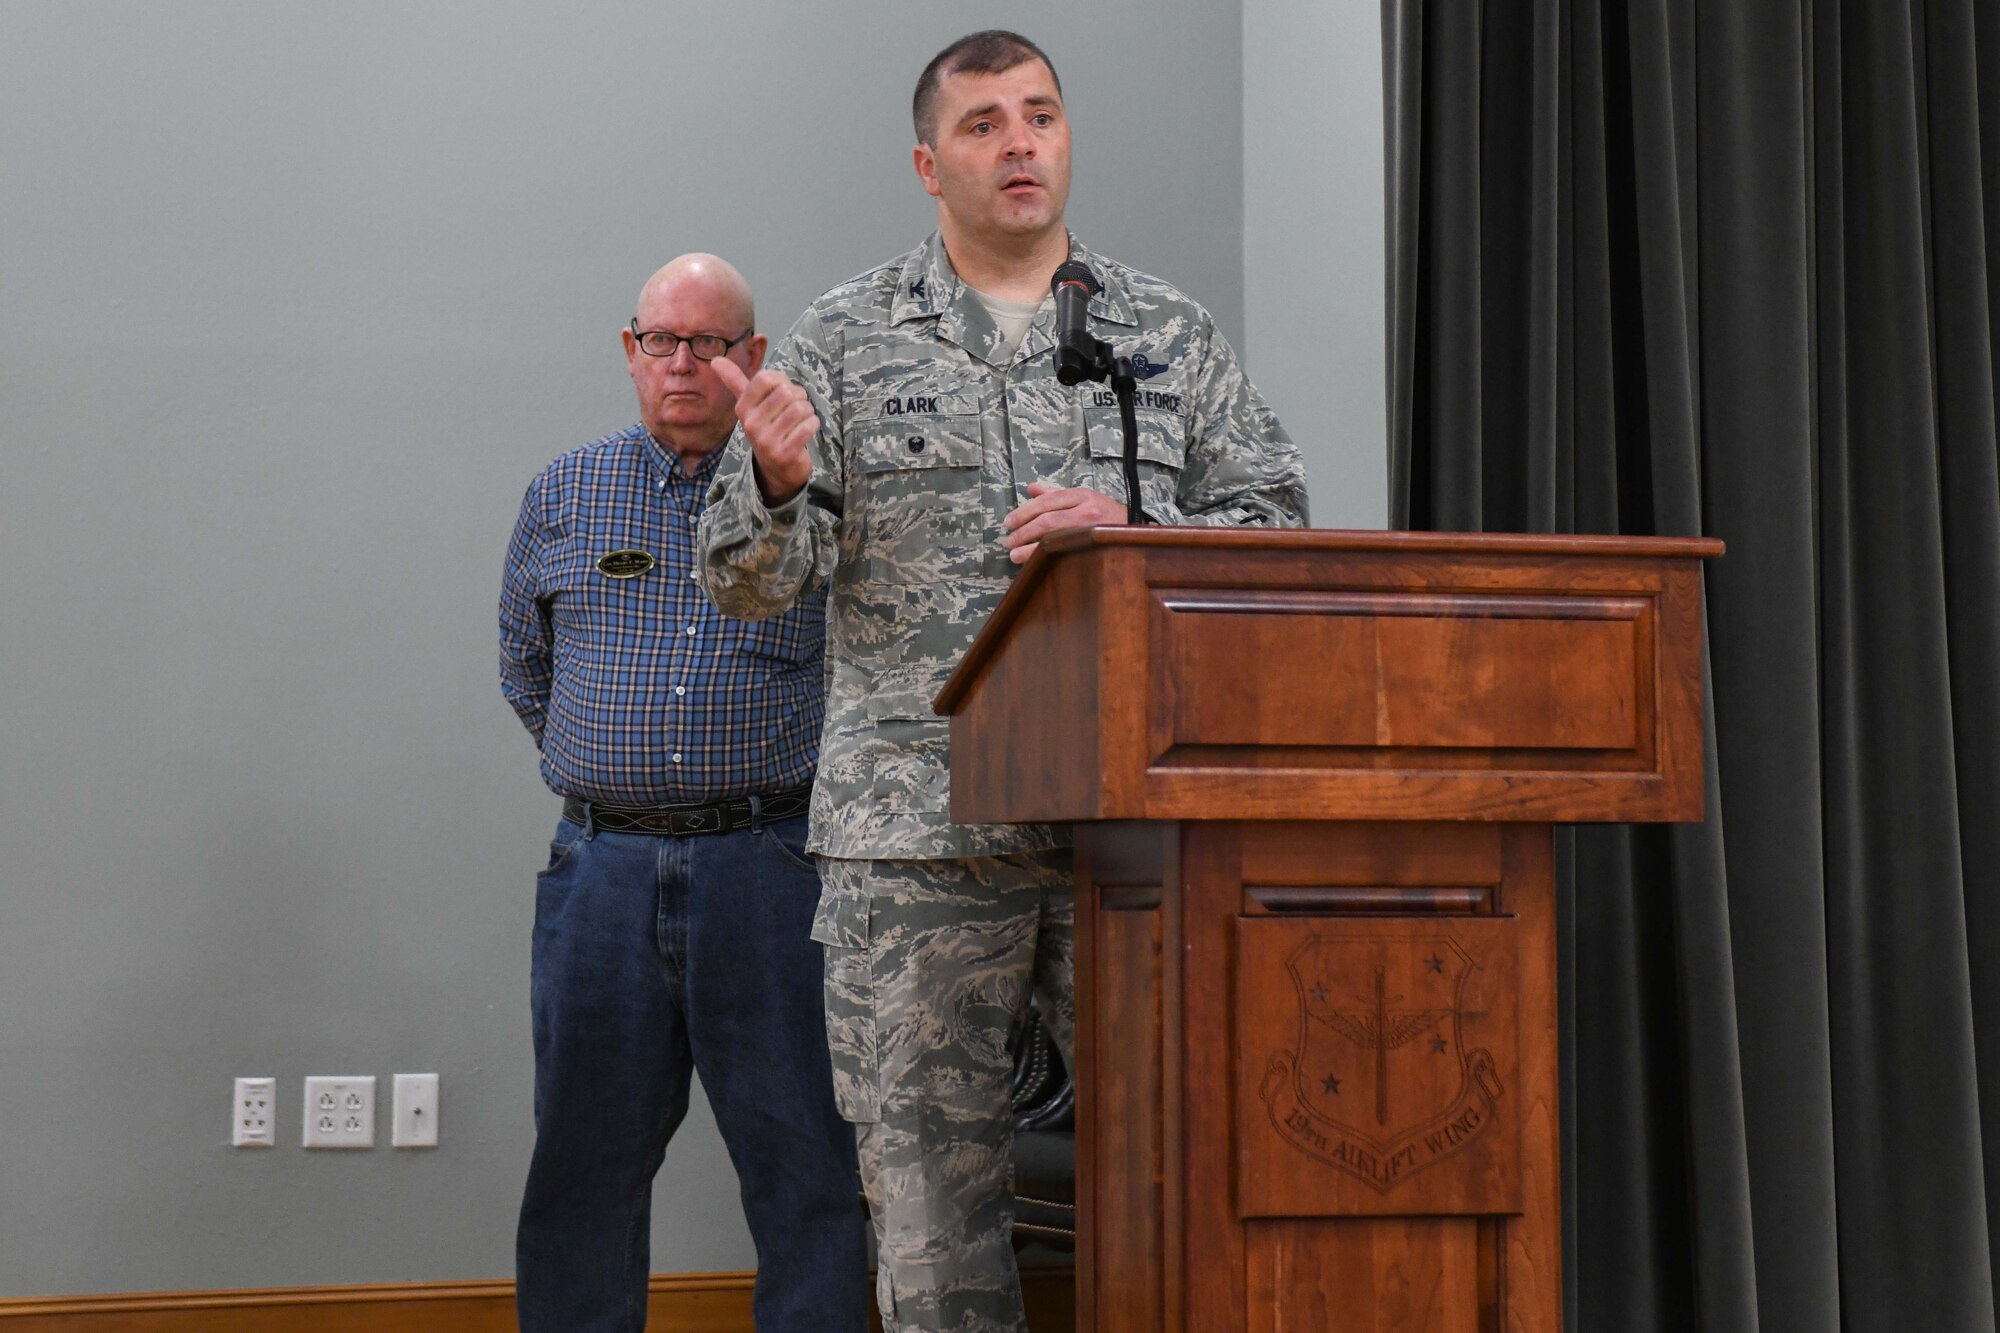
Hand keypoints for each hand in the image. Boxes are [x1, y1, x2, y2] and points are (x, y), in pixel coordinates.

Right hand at [710, 356, 816, 503]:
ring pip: (800, 408)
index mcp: (743, 409)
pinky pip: (808, 426)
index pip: (765, 377)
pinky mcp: (785, 454)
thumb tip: (715, 359)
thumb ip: (735, 382)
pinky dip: (813, 425)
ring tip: (801, 420)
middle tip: (795, 408)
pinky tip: (806, 431)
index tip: (782, 391)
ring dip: (808, 411)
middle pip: (787, 392)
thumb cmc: (766, 429)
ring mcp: (766, 441)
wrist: (777, 470)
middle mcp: (751, 425)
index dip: (782, 380)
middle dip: (799, 396)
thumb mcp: (749, 406)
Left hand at [1002, 482, 1127, 563]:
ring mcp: (1092, 530)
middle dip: (1024, 530)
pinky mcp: (1095, 547)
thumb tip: (1030, 489)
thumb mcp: (1083, 498)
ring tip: (1014, 554)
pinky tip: (1033, 561)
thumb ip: (1056, 494)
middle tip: (1009, 540)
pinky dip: (1047, 556)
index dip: (1024, 512)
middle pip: (1048, 519)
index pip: (1047, 501)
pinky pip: (1066, 552)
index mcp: (1082, 495)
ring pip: (1055, 537)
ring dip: (1030, 547)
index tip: (1008, 522)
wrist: (1134, 532)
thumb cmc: (1105, 515)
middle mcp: (1087, 509)